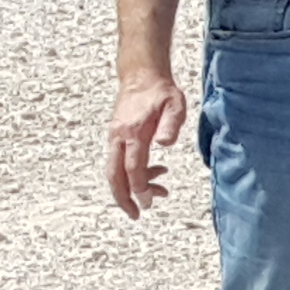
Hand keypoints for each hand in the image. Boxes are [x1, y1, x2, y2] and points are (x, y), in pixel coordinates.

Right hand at [106, 70, 190, 216]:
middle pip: (114, 175)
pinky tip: (156, 172)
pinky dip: (131, 173)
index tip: (147, 203)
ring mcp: (114, 137)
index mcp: (133, 132)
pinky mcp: (116, 137)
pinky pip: (119, 161)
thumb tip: (165, 143)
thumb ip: (171, 124)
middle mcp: (118, 137)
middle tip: (136, 214)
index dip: (139, 188)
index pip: (132, 167)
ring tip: (159, 192)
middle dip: (122, 198)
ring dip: (130, 187)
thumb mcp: (175, 104)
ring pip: (114, 170)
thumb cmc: (161, 91)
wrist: (141, 76)